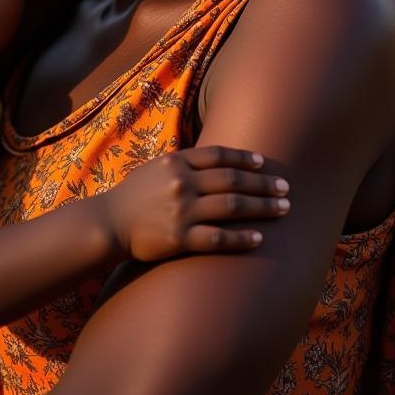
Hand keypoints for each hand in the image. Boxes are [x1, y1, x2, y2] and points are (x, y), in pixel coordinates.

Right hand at [99, 145, 288, 260]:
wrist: (108, 223)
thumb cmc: (133, 195)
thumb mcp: (156, 167)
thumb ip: (184, 164)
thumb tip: (216, 161)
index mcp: (176, 162)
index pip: (219, 155)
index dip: (244, 158)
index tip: (264, 163)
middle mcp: (182, 183)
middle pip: (232, 180)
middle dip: (263, 183)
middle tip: (286, 187)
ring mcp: (181, 211)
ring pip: (232, 207)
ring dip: (262, 207)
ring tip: (283, 208)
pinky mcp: (180, 238)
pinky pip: (218, 238)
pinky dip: (241, 238)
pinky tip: (259, 238)